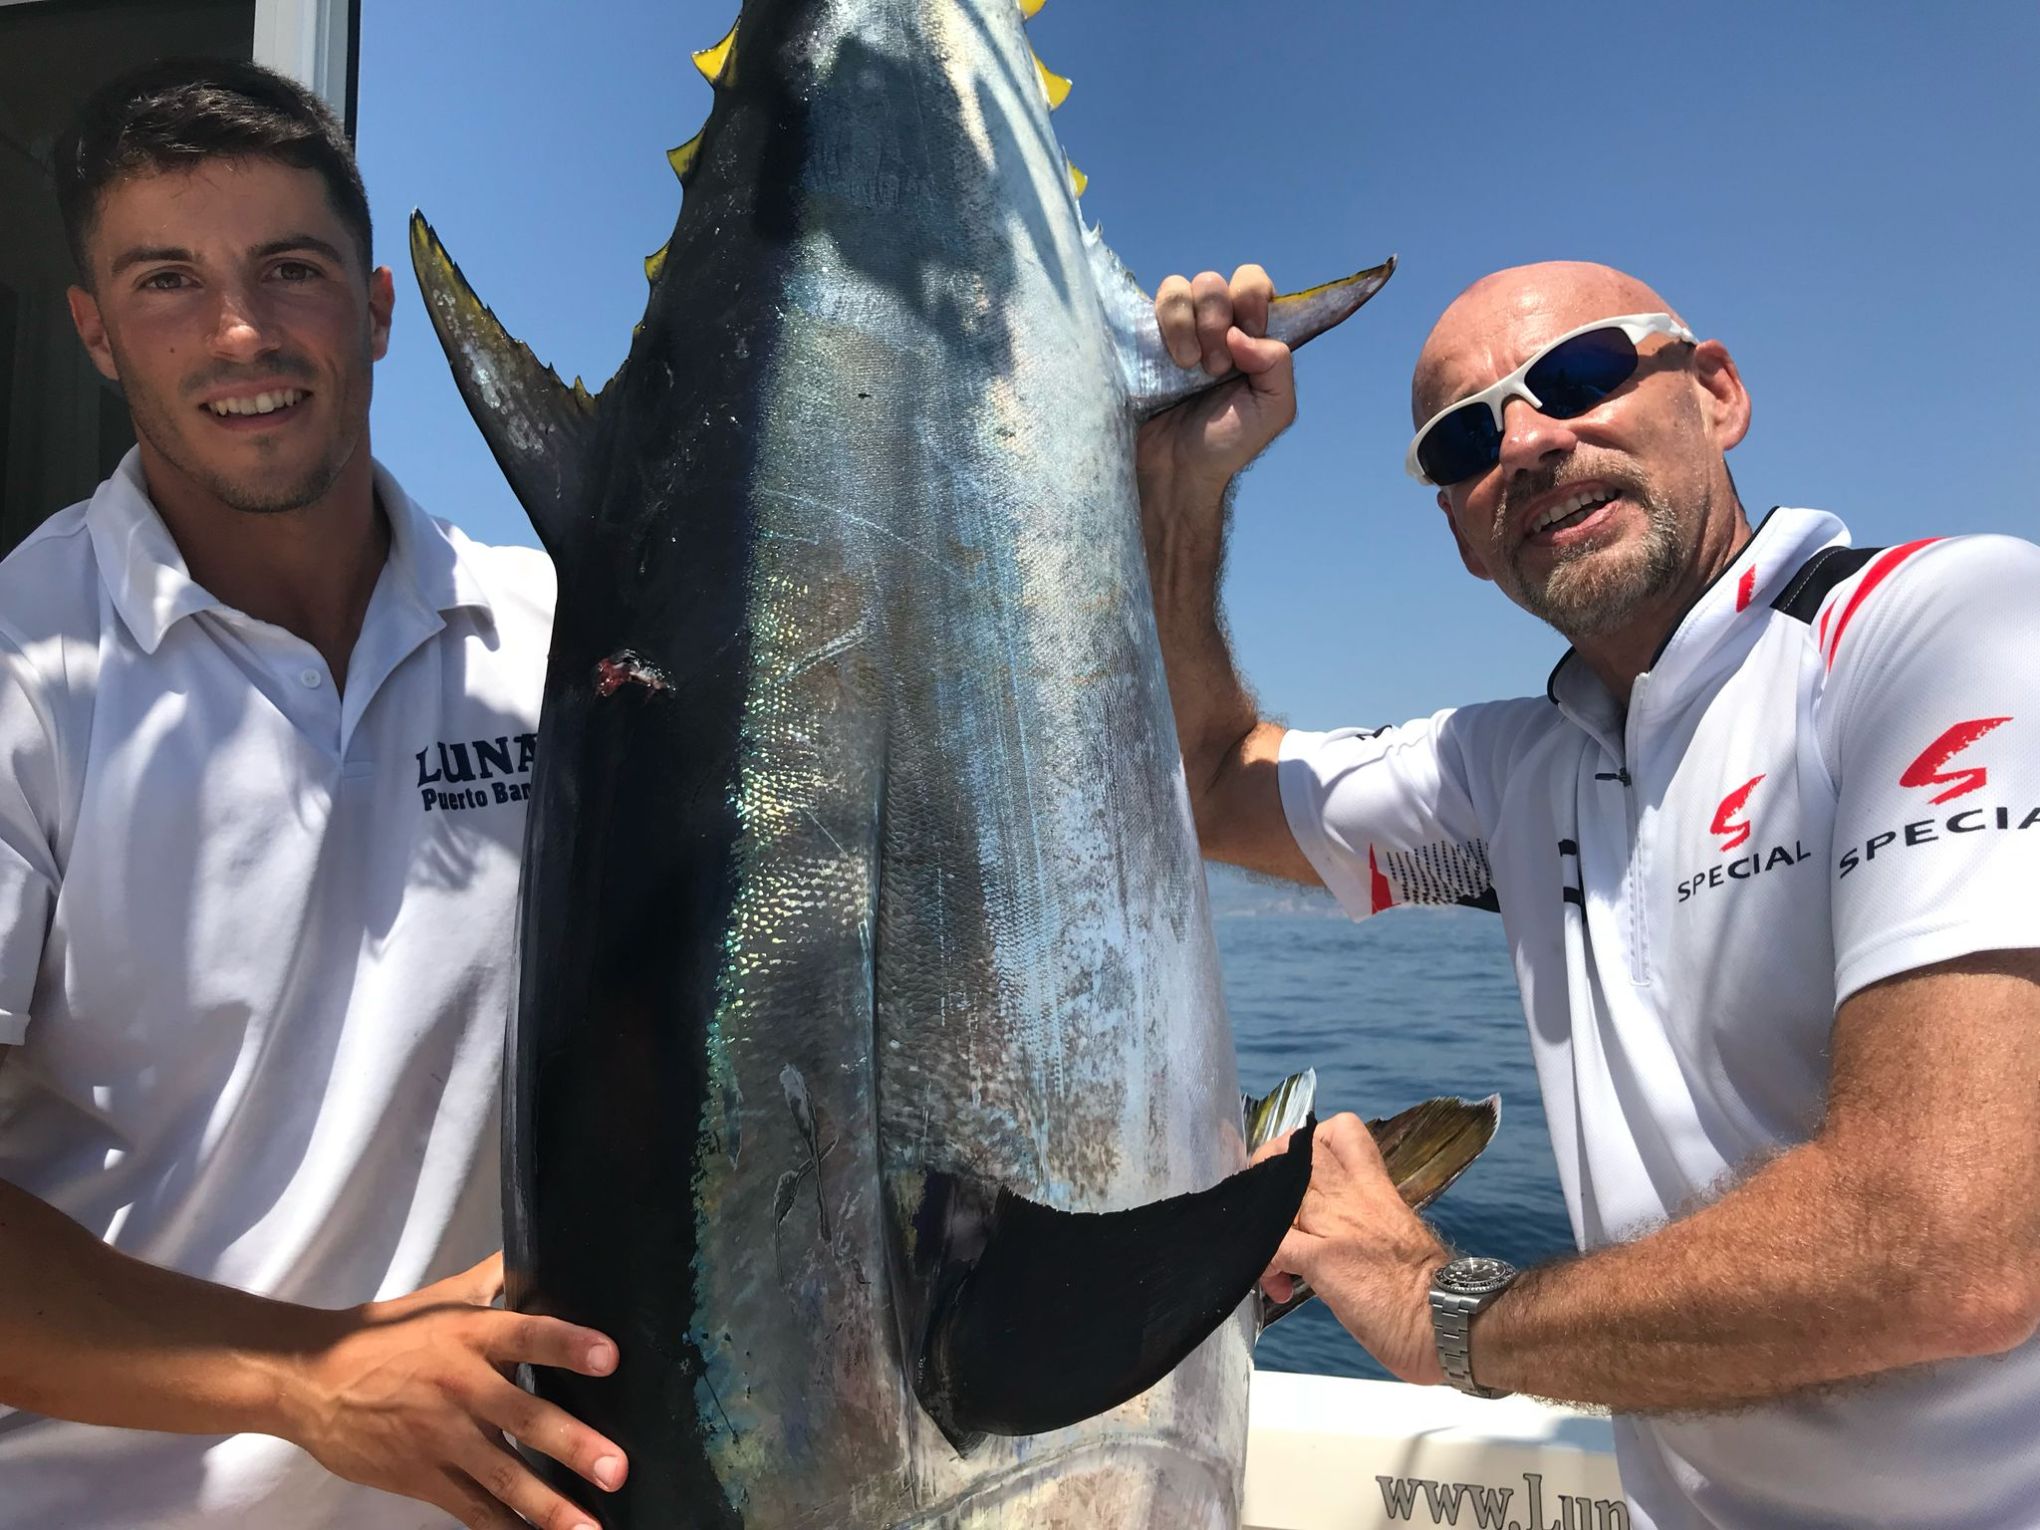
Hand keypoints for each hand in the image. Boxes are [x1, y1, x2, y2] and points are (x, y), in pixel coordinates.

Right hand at [278, 1253, 626, 1529]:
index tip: (610, 1357)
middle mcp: (461, 1388)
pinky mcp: (423, 1478)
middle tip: (616, 1468)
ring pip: (503, 1478)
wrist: (311, 1379)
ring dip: (549, 1506)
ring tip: (589, 1528)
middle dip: (572, 1445)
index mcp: (470, 1336)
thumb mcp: (443, 1296)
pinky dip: (505, 1529)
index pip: (527, 1334)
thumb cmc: (386, 1334)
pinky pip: (473, 1510)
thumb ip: (496, 1278)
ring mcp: (442, 1439)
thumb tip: (539, 1239)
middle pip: (524, 1417)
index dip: (568, 1344)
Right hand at [1137, 265, 1296, 505]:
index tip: (1250, 331)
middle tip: (1216, 367)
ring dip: (1189, 325)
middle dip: (1217, 320)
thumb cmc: (1229, 442)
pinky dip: (1169, 325)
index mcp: (1251, 334)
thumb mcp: (1275, 409)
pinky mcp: (1146, 337)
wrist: (1178, 470)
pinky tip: (1171, 363)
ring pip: (1181, 287)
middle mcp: (1214, 324)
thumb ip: (1278, 364)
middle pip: (1216, 282)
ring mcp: (1178, 329)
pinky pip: (1154, 303)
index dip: (1251, 297)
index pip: (1253, 283)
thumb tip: (1240, 333)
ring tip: (1190, 367)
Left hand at [1253, 1113, 1450, 1384]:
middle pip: (1294, 1150)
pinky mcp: (1323, 1259)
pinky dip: (1262, 1260)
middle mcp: (1352, 1197)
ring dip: (1261, 1217)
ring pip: (1275, 1189)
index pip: (1340, 1131)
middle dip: (1271, 1175)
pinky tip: (1275, 1282)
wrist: (1451, 1320)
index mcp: (1376, 1189)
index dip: (1308, 1143)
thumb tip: (1349, 1233)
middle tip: (1275, 1214)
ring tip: (1273, 1256)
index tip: (1301, 1174)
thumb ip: (1370, 1223)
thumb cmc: (1434, 1291)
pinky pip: (1272, 1245)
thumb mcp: (1401, 1236)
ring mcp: (1335, 1225)